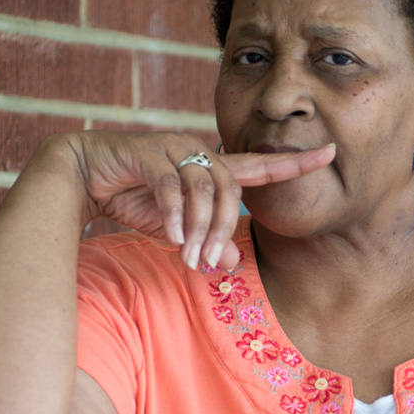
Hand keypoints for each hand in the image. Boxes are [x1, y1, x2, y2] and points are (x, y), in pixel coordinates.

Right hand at [59, 132, 334, 269]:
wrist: (81, 176)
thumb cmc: (131, 197)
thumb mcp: (173, 229)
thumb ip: (202, 241)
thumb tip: (228, 264)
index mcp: (210, 168)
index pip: (260, 165)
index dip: (295, 162)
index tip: (332, 153)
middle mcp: (196, 153)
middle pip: (230, 187)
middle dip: (221, 229)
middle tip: (204, 263)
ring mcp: (172, 148)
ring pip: (203, 186)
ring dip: (199, 227)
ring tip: (188, 255)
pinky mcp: (146, 152)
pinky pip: (171, 183)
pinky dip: (175, 213)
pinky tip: (175, 238)